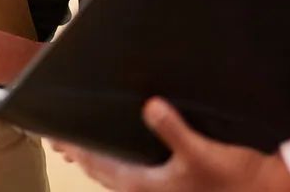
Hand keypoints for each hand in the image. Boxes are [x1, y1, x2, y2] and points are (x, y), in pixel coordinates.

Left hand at [50, 98, 289, 191]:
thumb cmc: (235, 178)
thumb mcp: (203, 151)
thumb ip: (173, 129)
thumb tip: (150, 105)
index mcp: (145, 185)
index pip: (99, 163)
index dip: (76, 148)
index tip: (54, 136)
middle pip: (103, 171)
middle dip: (82, 155)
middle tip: (60, 141)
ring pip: (117, 179)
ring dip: (99, 164)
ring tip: (83, 151)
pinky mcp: (174, 190)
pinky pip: (135, 180)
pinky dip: (120, 170)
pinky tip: (126, 162)